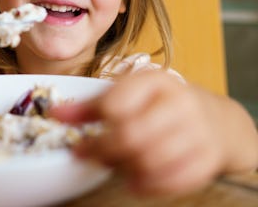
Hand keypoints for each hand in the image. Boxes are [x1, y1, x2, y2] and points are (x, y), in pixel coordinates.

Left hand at [50, 71, 226, 194]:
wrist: (211, 117)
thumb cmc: (159, 103)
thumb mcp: (127, 94)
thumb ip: (90, 105)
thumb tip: (54, 113)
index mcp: (154, 80)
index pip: (116, 104)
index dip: (92, 125)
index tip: (77, 142)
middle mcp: (178, 101)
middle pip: (132, 135)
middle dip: (104, 151)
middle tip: (90, 157)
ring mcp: (198, 129)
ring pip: (152, 159)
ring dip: (126, 168)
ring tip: (114, 165)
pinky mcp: (209, 156)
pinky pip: (177, 179)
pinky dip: (152, 185)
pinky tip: (137, 181)